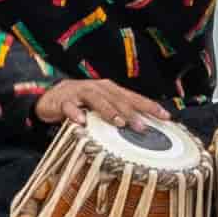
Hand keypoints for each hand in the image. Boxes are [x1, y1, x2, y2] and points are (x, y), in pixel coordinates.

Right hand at [31, 76, 165, 134]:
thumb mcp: (103, 107)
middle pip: (117, 99)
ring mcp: (80, 93)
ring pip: (97, 100)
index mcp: (111, 90)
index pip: (134, 97)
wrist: (52, 96)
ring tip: (118, 122)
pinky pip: (70, 107)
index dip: (150, 106)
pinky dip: (76, 113)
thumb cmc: (82, 103)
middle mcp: (98, 89)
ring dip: (108, 111)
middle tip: (142, 127)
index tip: (166, 117)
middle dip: (131, 113)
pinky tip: (82, 121)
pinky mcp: (63, 101)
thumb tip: (144, 127)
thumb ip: (119, 114)